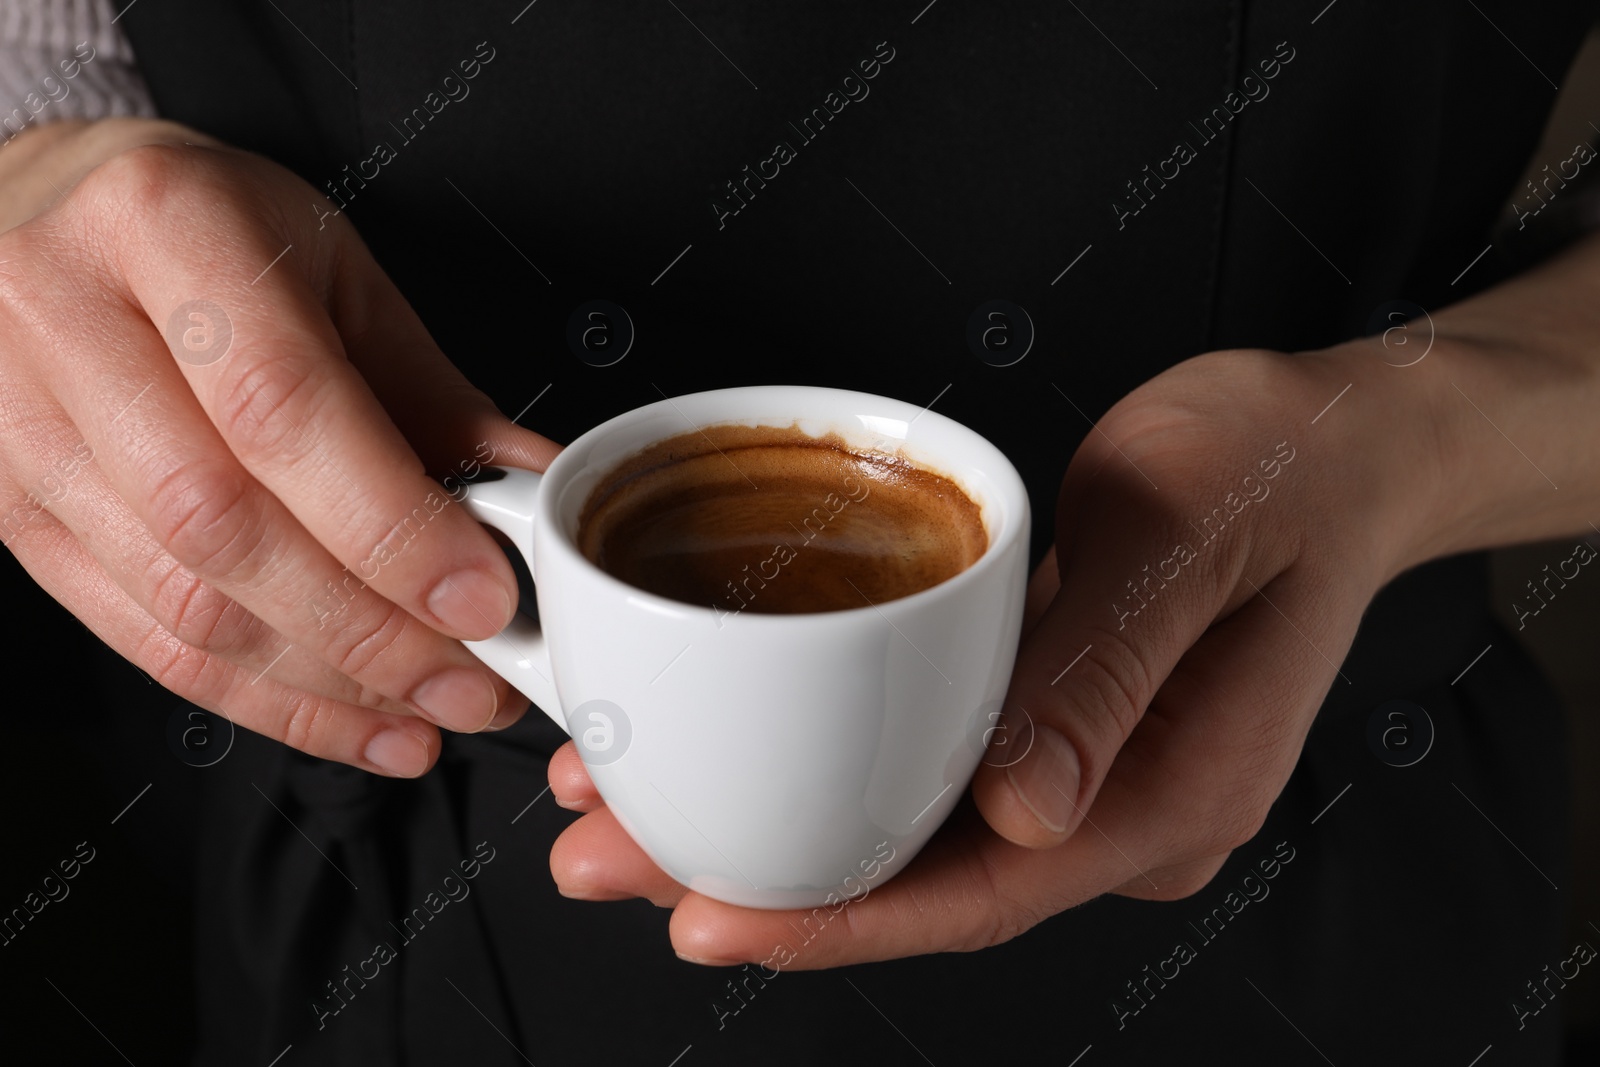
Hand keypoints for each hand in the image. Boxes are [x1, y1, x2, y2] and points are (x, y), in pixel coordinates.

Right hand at [0, 120, 557, 775]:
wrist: (31, 208)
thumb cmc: (199, 227)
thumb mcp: (328, 267)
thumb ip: (424, 388)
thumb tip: (530, 490)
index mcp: (165, 224)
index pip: (281, 406)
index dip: (391, 524)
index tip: (481, 597)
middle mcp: (63, 318)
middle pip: (220, 523)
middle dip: (369, 630)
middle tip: (474, 680)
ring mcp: (13, 423)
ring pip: (178, 601)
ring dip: (325, 682)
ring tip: (429, 707)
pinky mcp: (8, 511)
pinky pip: (139, 637)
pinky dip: (260, 696)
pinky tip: (347, 718)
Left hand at [546, 345, 1440, 966]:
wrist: (1340, 441)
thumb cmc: (1279, 467)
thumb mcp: (1184, 535)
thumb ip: (1102, 667)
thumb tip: (1019, 800)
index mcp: (1170, 792)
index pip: (983, 889)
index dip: (834, 916)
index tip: (704, 918)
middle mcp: (1123, 808)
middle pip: (922, 876)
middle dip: (759, 879)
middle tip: (603, 853)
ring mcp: (1090, 773)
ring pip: (913, 830)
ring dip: (774, 823)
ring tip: (628, 799)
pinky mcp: (1057, 726)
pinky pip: (932, 771)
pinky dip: (831, 766)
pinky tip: (739, 742)